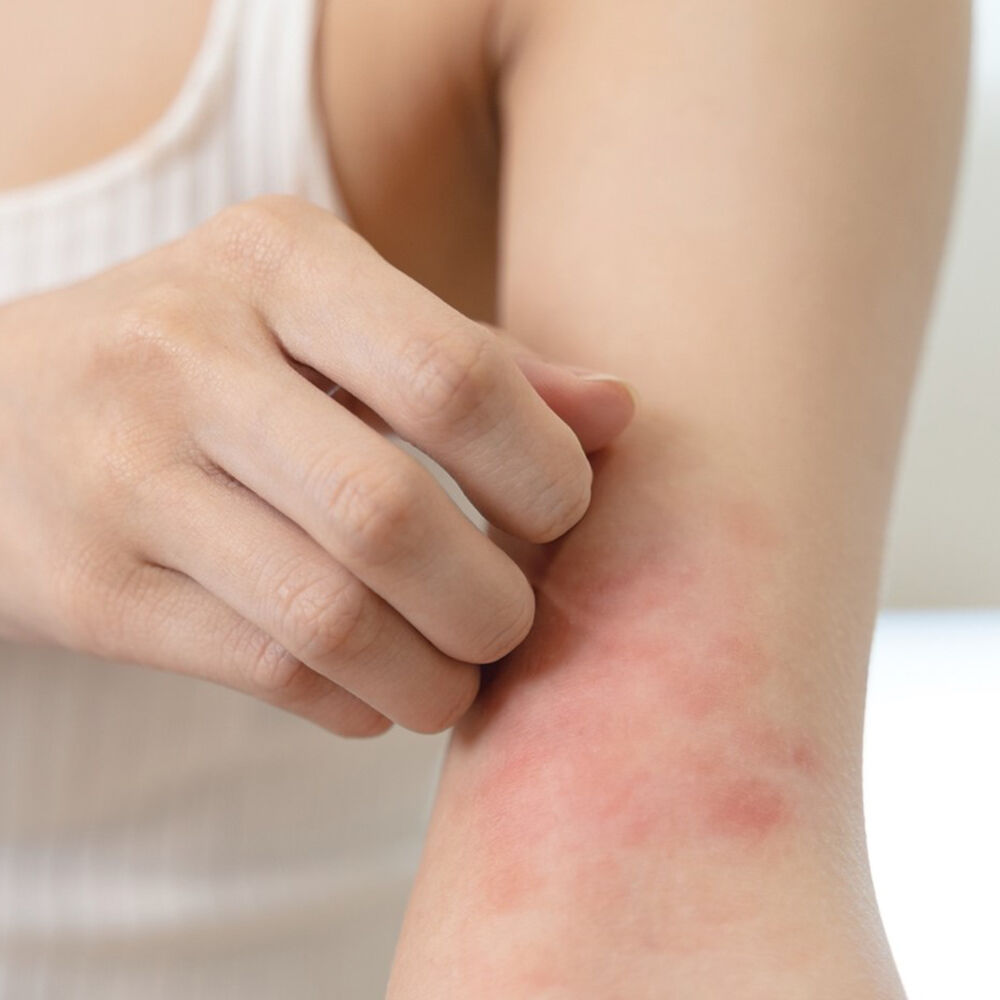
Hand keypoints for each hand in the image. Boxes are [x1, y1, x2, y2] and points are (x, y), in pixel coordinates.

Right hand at [0, 196, 634, 735]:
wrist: (0, 409)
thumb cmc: (216, 357)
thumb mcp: (332, 317)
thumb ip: (478, 361)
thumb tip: (619, 414)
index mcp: (276, 259)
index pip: (452, 377)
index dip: (541, 471)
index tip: (560, 517)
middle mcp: (185, 352)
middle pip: (390, 515)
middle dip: (491, 600)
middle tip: (514, 620)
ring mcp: (122, 472)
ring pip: (328, 616)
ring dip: (430, 675)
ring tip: (460, 676)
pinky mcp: (89, 586)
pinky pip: (267, 669)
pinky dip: (355, 701)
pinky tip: (379, 692)